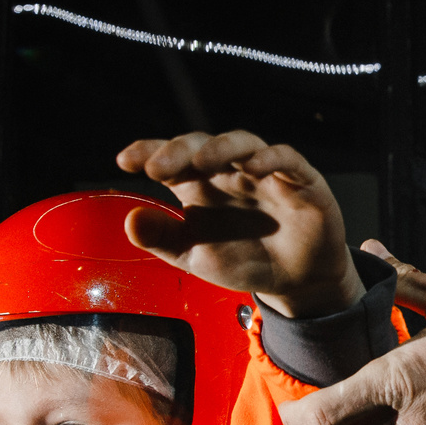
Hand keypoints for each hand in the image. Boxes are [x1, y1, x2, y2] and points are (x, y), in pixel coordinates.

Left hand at [115, 133, 363, 318]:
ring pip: (242, 142)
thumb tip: (130, 220)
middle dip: (178, 151)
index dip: (148, 152)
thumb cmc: (244, 261)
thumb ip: (162, 239)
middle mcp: (229, 172)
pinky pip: (286, 158)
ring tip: (201, 162)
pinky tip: (254, 168)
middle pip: (201, 145)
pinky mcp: (300, 179)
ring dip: (220, 148)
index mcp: (199, 185)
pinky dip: (270, 158)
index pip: (171, 159)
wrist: (295, 282)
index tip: (125, 161)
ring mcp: (264, 173)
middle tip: (157, 167)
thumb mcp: (195, 256)